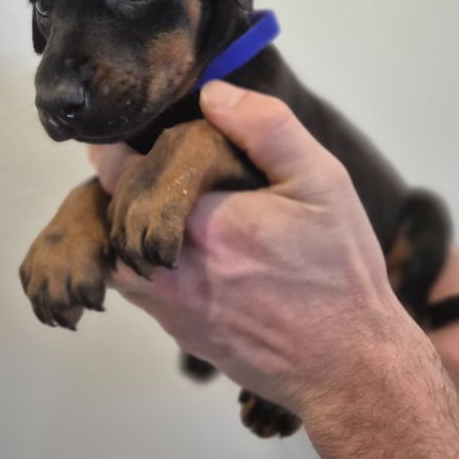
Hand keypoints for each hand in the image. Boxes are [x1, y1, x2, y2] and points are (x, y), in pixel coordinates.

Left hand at [88, 81, 424, 414]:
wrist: (348, 366)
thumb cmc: (339, 272)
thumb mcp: (322, 183)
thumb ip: (267, 128)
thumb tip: (212, 92)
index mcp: (206, 223)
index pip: (124, 177)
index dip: (117, 153)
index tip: (121, 139)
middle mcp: (175, 269)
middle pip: (110, 219)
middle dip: (120, 190)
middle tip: (137, 167)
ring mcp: (173, 307)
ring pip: (116, 257)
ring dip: (126, 229)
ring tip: (155, 205)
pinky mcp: (181, 332)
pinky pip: (140, 288)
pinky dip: (144, 263)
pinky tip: (180, 248)